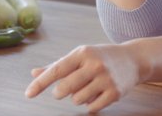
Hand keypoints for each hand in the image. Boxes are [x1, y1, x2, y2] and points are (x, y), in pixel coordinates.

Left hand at [24, 43, 139, 112]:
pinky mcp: (115, 93)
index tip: (28, 94)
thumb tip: (34, 73)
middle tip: (62, 90)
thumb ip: (57, 65)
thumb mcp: (80, 56)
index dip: (41, 83)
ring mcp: (106, 79)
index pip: (57, 69)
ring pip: (77, 99)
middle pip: (65, 88)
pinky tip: (97, 94)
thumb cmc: (100, 57)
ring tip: (87, 88)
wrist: (132, 60)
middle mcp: (94, 65)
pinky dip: (90, 104)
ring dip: (78, 98)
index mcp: (82, 53)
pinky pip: (92, 108)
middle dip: (60, 92)